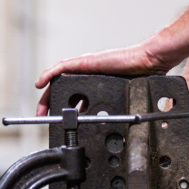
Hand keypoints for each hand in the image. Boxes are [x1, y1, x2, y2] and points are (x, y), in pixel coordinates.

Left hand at [34, 42, 172, 115]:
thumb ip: (107, 109)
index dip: (60, 109)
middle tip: (43, 118)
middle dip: (50, 104)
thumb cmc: (138, 77)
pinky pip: (62, 67)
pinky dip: (49, 74)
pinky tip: (41, 83)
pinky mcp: (85, 62)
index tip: (55, 122)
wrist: (147, 62)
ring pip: (58, 79)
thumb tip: (108, 126)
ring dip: (47, 94)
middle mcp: (87, 75)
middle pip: (61, 89)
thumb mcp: (116, 98)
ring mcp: (85, 67)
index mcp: (93, 84)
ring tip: (41, 108)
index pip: (71, 97)